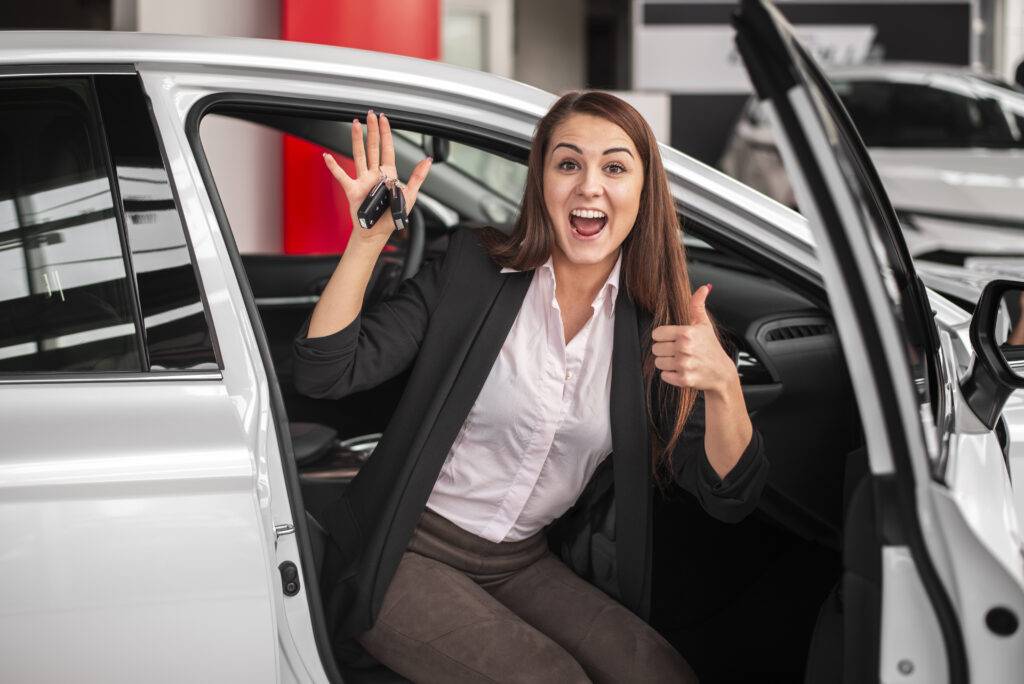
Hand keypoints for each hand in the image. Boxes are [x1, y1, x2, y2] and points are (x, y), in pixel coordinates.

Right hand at [322, 110, 432, 242]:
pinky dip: (334, 167)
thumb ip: (418, 177)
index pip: (387, 148)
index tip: (384, 119)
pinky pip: (341, 176)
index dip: (386, 133)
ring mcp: (362, 180)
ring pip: (359, 155)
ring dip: (356, 139)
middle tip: (369, 114)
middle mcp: (374, 174)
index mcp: (389, 174)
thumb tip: (428, 160)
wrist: (377, 233)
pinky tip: (327, 157)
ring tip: (353, 124)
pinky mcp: (352, 190)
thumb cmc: (391, 217)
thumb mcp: (410, 196)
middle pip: (373, 147)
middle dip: (372, 130)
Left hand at [652, 284, 738, 396]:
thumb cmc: (711, 347)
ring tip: (680, 360)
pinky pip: (664, 376)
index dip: (663, 336)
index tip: (672, 339)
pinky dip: (671, 375)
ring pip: (658, 362)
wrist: (722, 373)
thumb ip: (697, 305)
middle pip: (656, 349)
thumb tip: (703, 288)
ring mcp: (684, 365)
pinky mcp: (684, 379)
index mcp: (687, 333)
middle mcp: (684, 348)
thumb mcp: (704, 324)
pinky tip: (682, 370)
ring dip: (667, 363)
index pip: (657, 334)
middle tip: (678, 351)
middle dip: (665, 350)